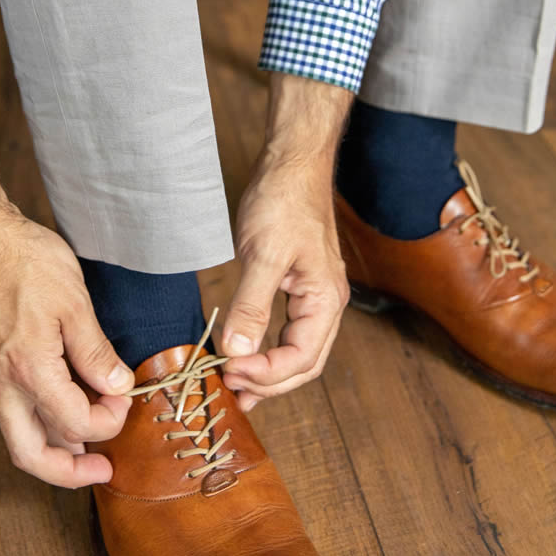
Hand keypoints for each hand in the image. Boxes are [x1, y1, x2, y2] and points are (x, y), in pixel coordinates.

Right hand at [0, 145, 133, 486]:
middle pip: (30, 454)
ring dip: (53, 444)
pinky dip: (39, 417)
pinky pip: (10, 405)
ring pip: (17, 432)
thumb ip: (96, 352)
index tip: (126, 398)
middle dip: (68, 473)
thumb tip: (118, 387)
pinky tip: (61, 401)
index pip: (75, 422)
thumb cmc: (21, 259)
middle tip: (101, 472)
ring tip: (87, 441)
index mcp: (28, 371)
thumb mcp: (73, 302)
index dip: (109, 419)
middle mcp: (1, 382)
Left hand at [221, 75, 352, 410]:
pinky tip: (243, 359)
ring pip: (296, 354)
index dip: (265, 375)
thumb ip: (252, 305)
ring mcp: (312, 299)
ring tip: (235, 388)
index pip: (301, 359)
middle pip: (303, 366)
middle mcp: (325, 306)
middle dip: (267, 384)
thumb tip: (238, 351)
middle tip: (230, 389)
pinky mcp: (296, 290)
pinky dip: (265, 353)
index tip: (230, 374)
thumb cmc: (283, 202)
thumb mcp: (263, 254)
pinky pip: (286, 334)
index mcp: (325, 301)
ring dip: (267, 375)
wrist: (291, 166)